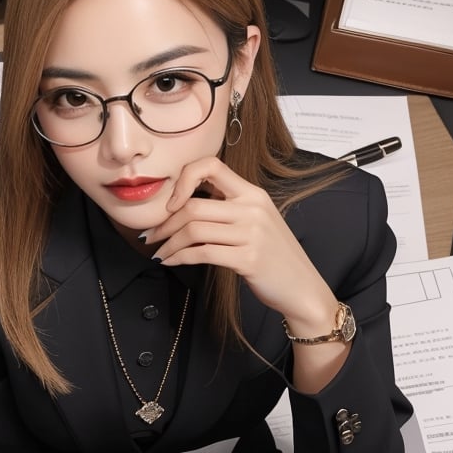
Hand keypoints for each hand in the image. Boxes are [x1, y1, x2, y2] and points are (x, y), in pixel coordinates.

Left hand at [145, 156, 335, 333]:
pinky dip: (180, 258)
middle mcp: (252, 208)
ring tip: (159, 253)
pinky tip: (172, 262)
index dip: (184, 179)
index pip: (211, 165)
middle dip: (165, 223)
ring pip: (193, 230)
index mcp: (253, 194)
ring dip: (168, 243)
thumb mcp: (257, 221)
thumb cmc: (273, 256)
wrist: (301, 288)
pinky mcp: (248, 258)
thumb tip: (184, 206)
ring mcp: (252, 233)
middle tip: (151, 237)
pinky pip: (202, 253)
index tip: (171, 203)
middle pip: (193, 206)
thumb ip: (229, 208)